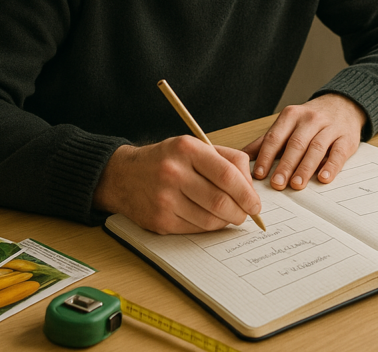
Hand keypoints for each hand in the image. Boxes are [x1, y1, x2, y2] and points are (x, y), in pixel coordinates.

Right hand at [93, 137, 260, 233]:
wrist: (123, 175)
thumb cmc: (166, 160)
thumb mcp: (194, 147)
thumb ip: (227, 160)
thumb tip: (251, 187)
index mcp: (186, 149)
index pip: (226, 174)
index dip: (246, 193)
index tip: (255, 203)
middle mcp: (173, 173)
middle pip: (220, 201)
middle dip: (240, 212)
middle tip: (246, 213)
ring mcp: (164, 199)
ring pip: (210, 220)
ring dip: (226, 221)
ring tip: (228, 215)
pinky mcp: (159, 220)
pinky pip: (195, 229)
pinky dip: (208, 227)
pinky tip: (208, 218)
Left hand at [243, 93, 366, 190]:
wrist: (343, 105)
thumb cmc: (310, 120)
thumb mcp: (288, 124)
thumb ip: (266, 141)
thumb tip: (241, 157)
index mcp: (292, 115)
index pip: (276, 137)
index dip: (266, 156)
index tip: (259, 174)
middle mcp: (310, 119)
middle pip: (296, 144)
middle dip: (285, 165)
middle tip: (277, 184)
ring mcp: (330, 128)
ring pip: (316, 148)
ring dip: (305, 168)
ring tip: (296, 184)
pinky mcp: (347, 138)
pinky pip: (338, 153)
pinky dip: (331, 166)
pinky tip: (323, 178)